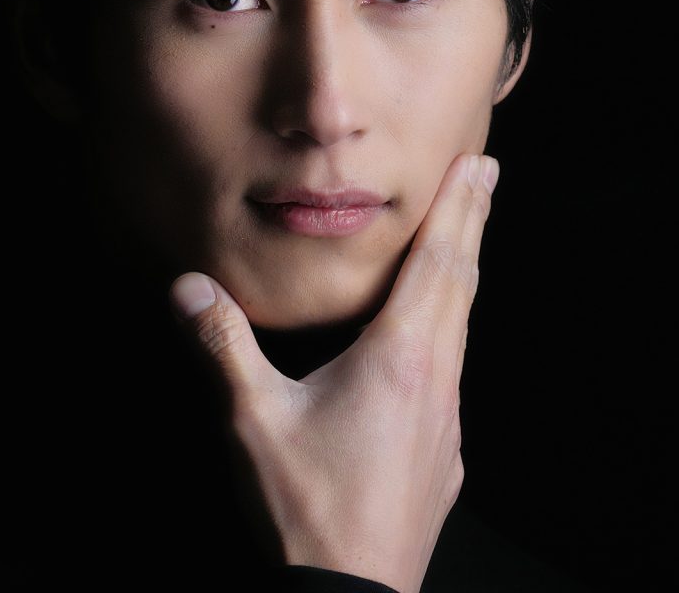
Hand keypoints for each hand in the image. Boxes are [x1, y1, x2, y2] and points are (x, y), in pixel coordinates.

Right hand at [169, 153, 498, 592]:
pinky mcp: (444, 457)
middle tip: (488, 178)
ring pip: (462, 332)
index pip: (435, 267)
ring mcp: (447, 423)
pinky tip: (432, 348)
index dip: (457, 211)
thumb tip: (190, 286)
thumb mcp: (254, 424)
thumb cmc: (306, 512)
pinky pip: (453, 377)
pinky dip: (450, 335)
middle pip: (461, 287)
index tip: (478, 167)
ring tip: (465, 247)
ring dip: (464, 279)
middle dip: (473, 225)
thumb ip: (223, 347)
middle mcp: (436, 384)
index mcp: (397, 362)